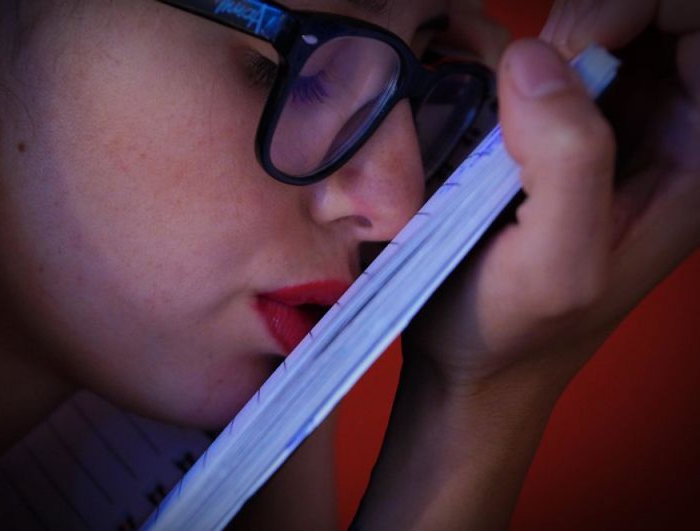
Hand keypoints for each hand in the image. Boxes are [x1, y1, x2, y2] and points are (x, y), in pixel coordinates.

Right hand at [404, 0, 699, 394]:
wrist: (478, 357)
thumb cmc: (518, 330)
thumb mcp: (557, 266)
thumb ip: (568, 161)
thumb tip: (536, 60)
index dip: (639, 11)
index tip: (571, 49)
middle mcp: (676, 135)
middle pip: (664, 20)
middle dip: (597, 19)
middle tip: (538, 72)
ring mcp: (626, 128)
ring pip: (617, 27)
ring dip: (563, 38)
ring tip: (517, 101)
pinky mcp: (577, 130)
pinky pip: (572, 56)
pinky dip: (537, 57)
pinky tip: (511, 105)